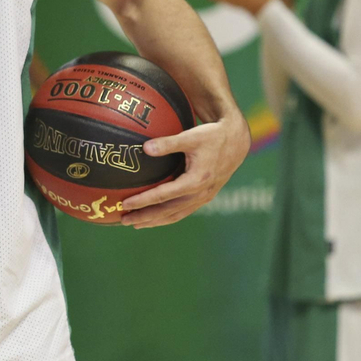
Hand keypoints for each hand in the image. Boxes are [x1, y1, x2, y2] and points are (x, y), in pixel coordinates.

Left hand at [119, 114, 250, 227]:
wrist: (237, 142)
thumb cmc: (212, 136)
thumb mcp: (191, 136)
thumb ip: (168, 143)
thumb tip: (144, 148)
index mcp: (196, 180)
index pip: (164, 195)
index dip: (143, 201)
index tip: (125, 204)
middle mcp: (201, 193)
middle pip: (167, 211)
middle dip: (144, 217)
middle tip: (123, 220)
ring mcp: (204, 197)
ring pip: (176, 215)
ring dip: (154, 221)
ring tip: (135, 224)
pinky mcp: (204, 197)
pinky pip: (183, 212)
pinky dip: (167, 217)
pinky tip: (155, 218)